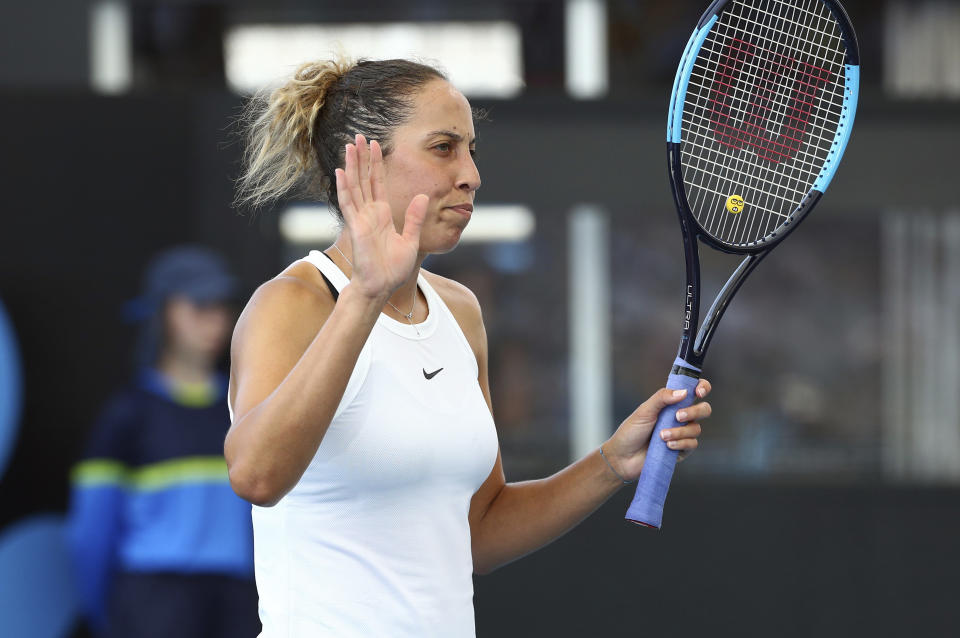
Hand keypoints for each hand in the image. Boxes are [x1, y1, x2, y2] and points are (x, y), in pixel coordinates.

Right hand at [335, 134, 428, 299]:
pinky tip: (341, 171)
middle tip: (359, 136)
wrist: (382, 286)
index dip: (376, 164)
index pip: (378, 183)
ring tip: (349, 145)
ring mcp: (360, 219)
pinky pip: (348, 203)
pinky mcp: (355, 226)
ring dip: (351, 166)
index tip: (375, 145)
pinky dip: (344, 187)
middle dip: (362, 158)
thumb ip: (415, 217)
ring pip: (355, 186)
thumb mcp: (411, 239)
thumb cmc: (393, 268)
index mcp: (382, 215)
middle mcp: (369, 213)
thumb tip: (423, 196)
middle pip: (364, 179)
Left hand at [602, 379, 711, 481]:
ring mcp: (682, 434)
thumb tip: (684, 392)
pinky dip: (680, 443)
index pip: (694, 391)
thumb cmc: (631, 431)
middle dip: (694, 411)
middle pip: (704, 409)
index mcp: (672, 403)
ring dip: (679, 431)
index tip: (699, 392)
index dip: (702, 387)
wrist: (623, 457)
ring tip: (661, 436)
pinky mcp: (682, 450)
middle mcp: (680, 417)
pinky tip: (667, 445)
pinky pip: (692, 444)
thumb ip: (662, 398)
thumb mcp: (644, 411)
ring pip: (696, 428)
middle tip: (678, 416)